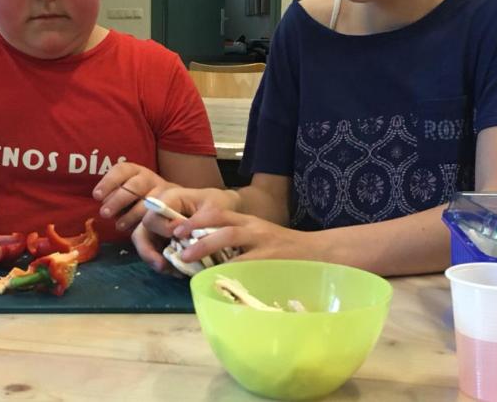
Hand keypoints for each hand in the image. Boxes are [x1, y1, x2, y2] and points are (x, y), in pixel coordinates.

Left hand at [92, 161, 182, 232]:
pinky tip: (136, 228)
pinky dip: (146, 221)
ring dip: (131, 214)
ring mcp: (161, 190)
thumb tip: (104, 204)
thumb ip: (113, 194)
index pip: (121, 170)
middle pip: (134, 186)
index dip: (108, 182)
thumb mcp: (123, 192)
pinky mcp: (169, 204)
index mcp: (134, 170)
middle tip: (105, 213)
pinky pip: (158, 213)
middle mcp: (148, 178)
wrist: (165, 203)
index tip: (96, 196)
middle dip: (118, 199)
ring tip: (119, 225)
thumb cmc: (135, 199)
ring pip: (147, 200)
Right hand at [132, 186, 239, 271]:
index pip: (153, 214)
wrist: (225, 209)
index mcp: (169, 198)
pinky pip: (157, 255)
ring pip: (146, 246)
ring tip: (171, 272)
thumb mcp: (214, 208)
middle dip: (149, 252)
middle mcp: (160, 212)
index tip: (179, 235)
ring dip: (156, 261)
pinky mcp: (164, 240)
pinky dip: (166, 265)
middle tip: (162, 266)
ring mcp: (160, 227)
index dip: (163, 227)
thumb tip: (178, 234)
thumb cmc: (218, 204)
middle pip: (141, 232)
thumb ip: (197, 219)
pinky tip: (179, 272)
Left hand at [172, 206, 314, 264]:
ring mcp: (265, 244)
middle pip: (223, 226)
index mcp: (250, 222)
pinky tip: (216, 281)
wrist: (320, 252)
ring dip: (207, 247)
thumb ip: (239, 244)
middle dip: (197, 235)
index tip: (176, 229)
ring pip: (232, 239)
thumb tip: (206, 256)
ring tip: (189, 260)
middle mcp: (255, 229)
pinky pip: (247, 266)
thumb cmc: (286, 248)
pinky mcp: (273, 261)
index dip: (196, 220)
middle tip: (178, 247)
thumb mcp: (261, 238)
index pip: (220, 214)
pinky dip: (230, 272)